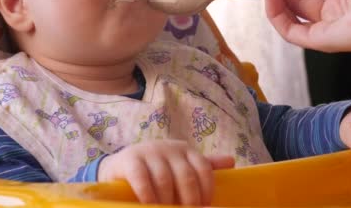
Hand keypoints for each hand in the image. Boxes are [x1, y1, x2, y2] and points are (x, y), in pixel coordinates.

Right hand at [98, 139, 234, 205]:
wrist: (119, 167)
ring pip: (165, 179)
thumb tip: (231, 161)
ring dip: (168, 202)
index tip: (206, 207)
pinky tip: (151, 206)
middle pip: (186, 176)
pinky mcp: (130, 160)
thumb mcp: (179, 165)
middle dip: (190, 200)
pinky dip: (148, 196)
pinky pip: (142, 179)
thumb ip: (203, 166)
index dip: (207, 190)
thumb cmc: (155, 169)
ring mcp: (149, 152)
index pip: (203, 168)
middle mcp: (169, 148)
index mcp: (185, 150)